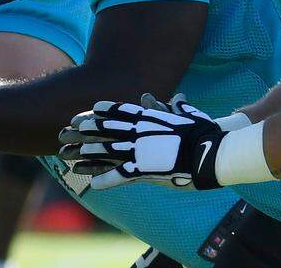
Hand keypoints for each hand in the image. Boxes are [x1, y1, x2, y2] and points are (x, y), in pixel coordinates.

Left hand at [58, 94, 225, 190]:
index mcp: (150, 118)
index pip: (120, 111)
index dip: (102, 111)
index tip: (88, 110)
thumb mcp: (190, 115)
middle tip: (69, 130)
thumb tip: (179, 96)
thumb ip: (179, 107)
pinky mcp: (145, 169)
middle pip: (107, 129)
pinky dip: (105, 180)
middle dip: (87, 130)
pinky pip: (120, 175)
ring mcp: (141, 150)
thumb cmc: (203, 131)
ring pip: (108, 150)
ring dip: (89, 153)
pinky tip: (92, 184)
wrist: (211, 149)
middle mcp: (141, 131)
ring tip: (72, 155)